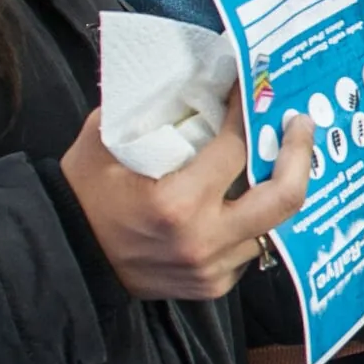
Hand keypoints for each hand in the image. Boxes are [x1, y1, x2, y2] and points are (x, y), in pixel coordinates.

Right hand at [57, 97, 312, 299]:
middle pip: (283, 196)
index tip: (251, 88)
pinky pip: (250, 247)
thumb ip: (147, 108)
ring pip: (271, 225)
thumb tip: (188, 76)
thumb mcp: (104, 141)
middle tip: (300, 124)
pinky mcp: (211, 286)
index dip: (247, 111)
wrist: (63, 258)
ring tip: (280, 156)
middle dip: (300, 154)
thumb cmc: (82, 195)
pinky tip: (249, 195)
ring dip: (277, 188)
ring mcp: (211, 269)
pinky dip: (253, 220)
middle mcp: (203, 239)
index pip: (236, 147)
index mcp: (177, 202)